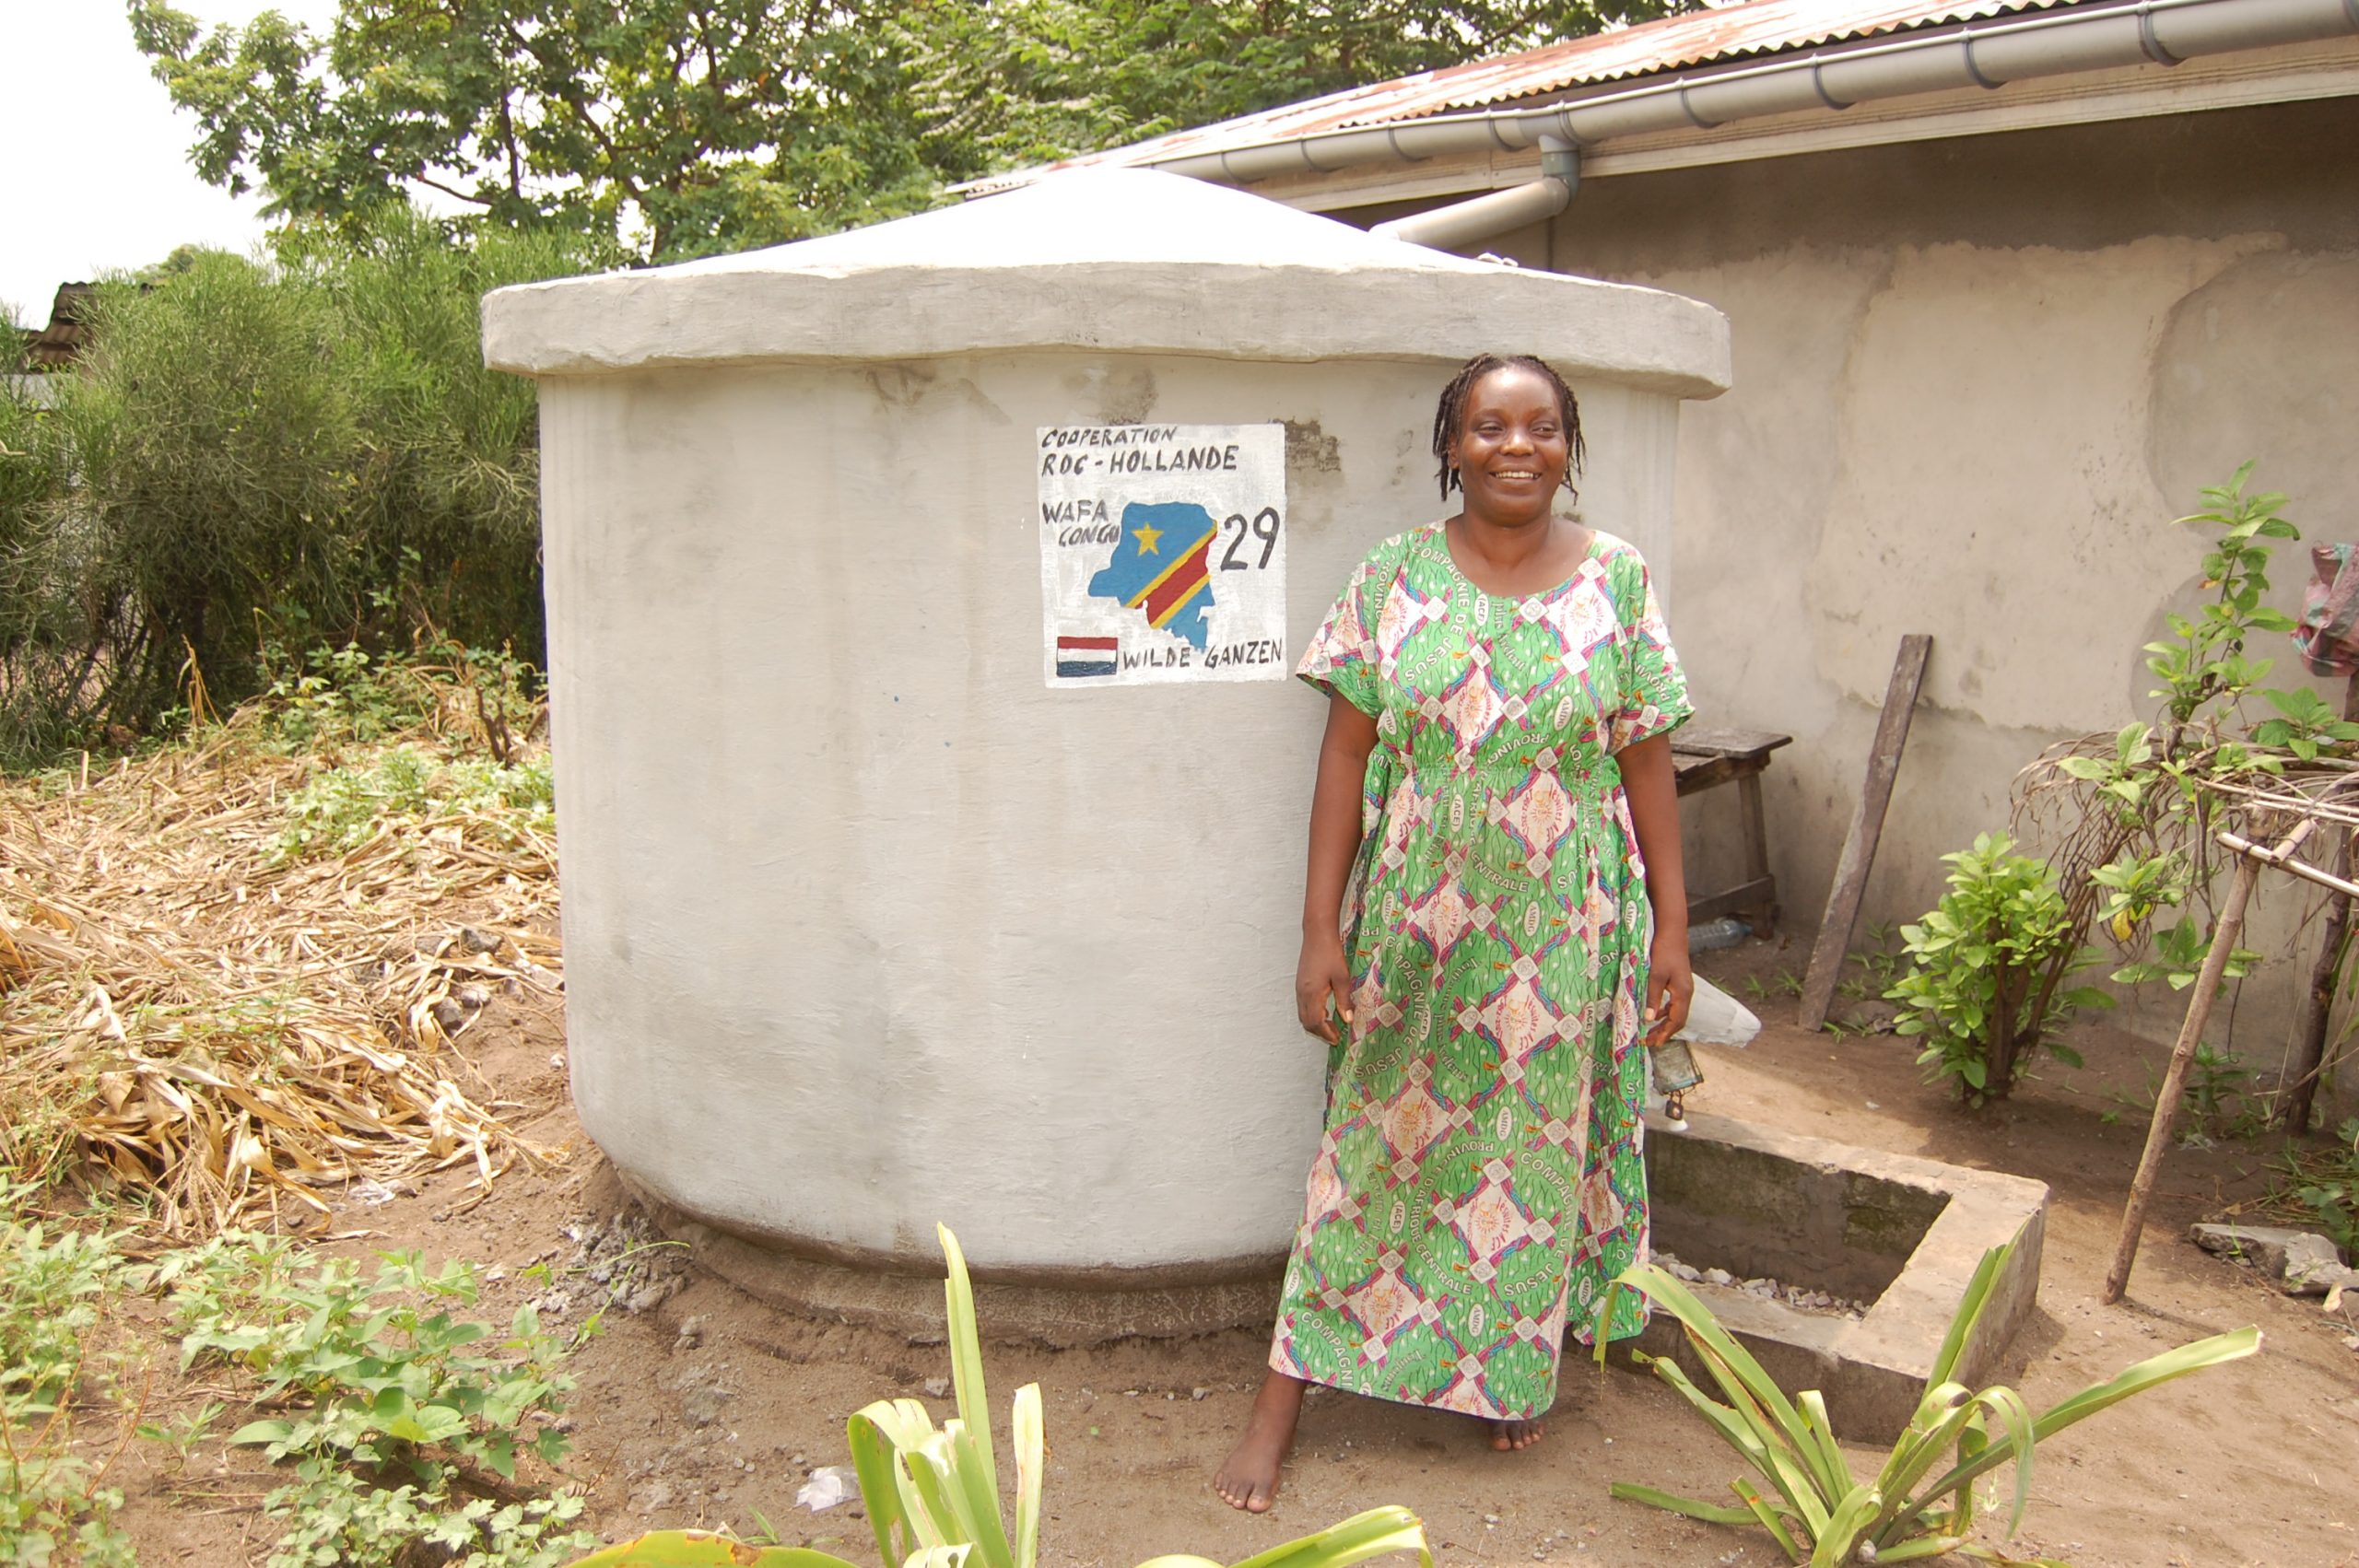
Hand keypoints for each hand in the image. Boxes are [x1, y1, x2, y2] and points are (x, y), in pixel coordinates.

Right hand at [1296, 932, 1353, 1044]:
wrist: (1317, 935)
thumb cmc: (1331, 953)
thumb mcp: (1342, 978)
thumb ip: (1344, 1000)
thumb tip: (1348, 1019)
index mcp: (1312, 994)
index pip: (1316, 1022)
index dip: (1327, 1033)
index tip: (1338, 1039)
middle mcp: (1302, 994)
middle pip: (1307, 1022)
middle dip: (1320, 1032)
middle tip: (1335, 1036)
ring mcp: (1299, 989)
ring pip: (1303, 1015)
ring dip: (1315, 1024)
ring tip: (1331, 1026)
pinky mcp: (1300, 984)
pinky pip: (1302, 1007)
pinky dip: (1312, 1015)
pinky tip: (1324, 1011)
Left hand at [1644, 931, 1692, 1047]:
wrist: (1672, 932)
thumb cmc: (1663, 952)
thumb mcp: (1655, 975)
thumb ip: (1653, 997)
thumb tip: (1649, 1019)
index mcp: (1683, 993)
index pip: (1677, 1021)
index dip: (1666, 1034)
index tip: (1654, 1044)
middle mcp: (1687, 993)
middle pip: (1679, 1020)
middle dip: (1665, 1032)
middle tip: (1650, 1042)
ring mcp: (1684, 987)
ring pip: (1677, 1012)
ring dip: (1664, 1023)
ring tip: (1651, 1032)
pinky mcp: (1679, 982)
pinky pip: (1674, 1003)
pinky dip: (1665, 1011)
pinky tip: (1655, 1012)